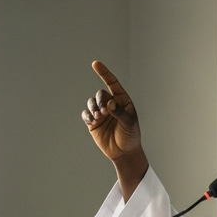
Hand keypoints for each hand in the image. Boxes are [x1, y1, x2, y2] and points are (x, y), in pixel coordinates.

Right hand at [82, 60, 147, 198]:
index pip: (112, 83)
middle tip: (104, 112)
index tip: (95, 63)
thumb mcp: (129, 123)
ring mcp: (101, 113)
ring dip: (93, 108)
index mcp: (122, 101)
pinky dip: (87, 115)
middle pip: (100, 93)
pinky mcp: (93, 122)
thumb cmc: (130, 136)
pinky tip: (92, 121)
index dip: (104, 73)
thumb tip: (109, 103)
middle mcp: (111, 104)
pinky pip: (86, 114)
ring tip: (99, 117)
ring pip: (91, 102)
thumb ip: (120, 112)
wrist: (124, 152)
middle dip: (100, 100)